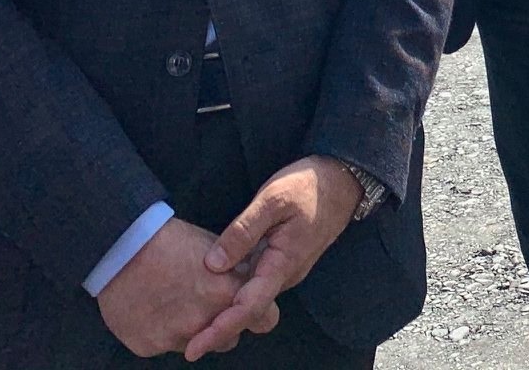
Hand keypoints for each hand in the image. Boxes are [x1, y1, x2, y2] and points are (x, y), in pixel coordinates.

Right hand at [98, 217, 276, 357]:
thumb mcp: (215, 248)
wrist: (122, 249)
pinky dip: (166, 331)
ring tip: (180, 302)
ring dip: (197, 331)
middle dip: (225, 323)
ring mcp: (176, 338)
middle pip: (231, 337)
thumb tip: (252, 281)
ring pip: (200, 345)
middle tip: (208, 301)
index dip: (260, 312)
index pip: (266, 319)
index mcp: (227, 293)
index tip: (252, 305)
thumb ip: (237, 272)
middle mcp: (205, 322)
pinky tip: (158, 307)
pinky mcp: (150, 347)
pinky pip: (168, 345)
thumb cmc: (172, 242)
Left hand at [182, 156, 361, 360]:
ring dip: (227, 309)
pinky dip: (237, 290)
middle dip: (219, 326)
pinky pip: (258, 282)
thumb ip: (243, 231)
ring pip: (253, 297)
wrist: (342, 179)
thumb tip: (213, 265)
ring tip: (196, 315)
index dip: (220, 329)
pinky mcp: (284, 260)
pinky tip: (218, 283)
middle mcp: (285, 274)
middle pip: (249, 310)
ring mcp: (286, 269)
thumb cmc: (307, 185)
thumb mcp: (272, 199)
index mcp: (283, 263)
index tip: (193, 350)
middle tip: (186, 338)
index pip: (249, 307)